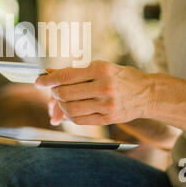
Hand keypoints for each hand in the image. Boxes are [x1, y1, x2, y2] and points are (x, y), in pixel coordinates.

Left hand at [35, 60, 154, 125]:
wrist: (147, 93)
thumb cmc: (120, 77)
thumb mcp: (100, 66)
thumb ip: (75, 71)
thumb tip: (49, 72)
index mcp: (100, 69)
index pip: (66, 75)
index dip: (48, 80)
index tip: (38, 81)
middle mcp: (104, 86)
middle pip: (65, 93)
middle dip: (54, 93)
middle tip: (53, 91)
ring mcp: (106, 104)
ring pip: (70, 108)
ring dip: (60, 105)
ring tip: (62, 101)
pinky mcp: (107, 118)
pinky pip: (79, 120)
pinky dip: (69, 116)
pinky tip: (70, 110)